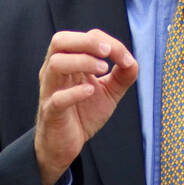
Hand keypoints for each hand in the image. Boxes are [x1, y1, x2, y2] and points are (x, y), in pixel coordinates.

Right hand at [34, 29, 137, 184]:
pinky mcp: (51, 112)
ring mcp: (50, 91)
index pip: (84, 38)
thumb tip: (133, 61)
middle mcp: (55, 72)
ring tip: (102, 70)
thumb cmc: (82, 114)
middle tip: (108, 52)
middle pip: (60, 41)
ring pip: (56, 63)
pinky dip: (75, 92)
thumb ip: (122, 77)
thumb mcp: (108, 92)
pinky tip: (91, 91)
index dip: (108, 42)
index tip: (126, 58)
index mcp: (68, 62)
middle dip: (87, 41)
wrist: (65, 145)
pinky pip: (58, 98)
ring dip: (82, 62)